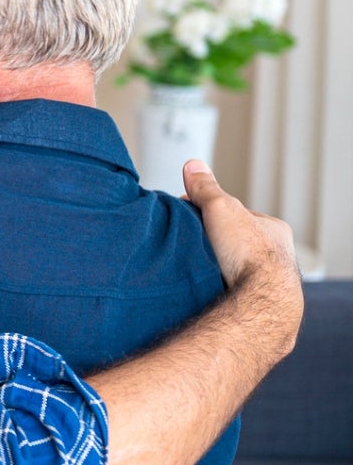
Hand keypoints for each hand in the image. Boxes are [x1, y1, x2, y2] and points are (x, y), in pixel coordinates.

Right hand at [182, 159, 297, 288]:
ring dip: (215, 261)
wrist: (260, 299)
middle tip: (189, 240)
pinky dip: (216, 281)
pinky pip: (232, 284)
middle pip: (235, 238)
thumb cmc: (249, 253)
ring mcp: (268, 277)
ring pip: (234, 263)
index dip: (210, 211)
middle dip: (213, 238)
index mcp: (274, 228)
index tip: (188, 214)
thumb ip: (206, 188)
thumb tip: (193, 165)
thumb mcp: (221, 208)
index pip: (237, 213)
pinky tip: (202, 281)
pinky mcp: (257, 298)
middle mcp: (276, 252)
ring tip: (192, 262)